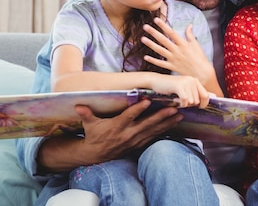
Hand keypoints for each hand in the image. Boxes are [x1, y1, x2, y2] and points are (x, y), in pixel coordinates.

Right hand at [38, 100, 181, 171]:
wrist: (96, 155)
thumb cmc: (94, 135)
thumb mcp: (89, 124)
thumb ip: (86, 113)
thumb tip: (77, 104)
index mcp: (116, 126)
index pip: (128, 116)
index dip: (138, 109)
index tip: (147, 101)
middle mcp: (128, 133)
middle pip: (147, 124)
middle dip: (161, 116)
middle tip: (174, 108)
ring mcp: (135, 140)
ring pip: (154, 130)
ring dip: (167, 123)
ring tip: (180, 115)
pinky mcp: (139, 144)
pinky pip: (154, 136)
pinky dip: (165, 130)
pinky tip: (174, 124)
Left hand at [142, 19, 222, 95]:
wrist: (202, 73)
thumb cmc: (200, 58)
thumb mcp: (196, 44)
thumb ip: (190, 35)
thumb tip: (189, 25)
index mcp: (183, 44)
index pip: (171, 32)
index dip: (163, 25)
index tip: (156, 20)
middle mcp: (176, 51)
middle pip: (163, 40)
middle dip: (153, 32)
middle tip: (145, 27)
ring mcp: (173, 59)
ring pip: (159, 51)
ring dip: (150, 44)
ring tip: (142, 39)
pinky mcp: (172, 67)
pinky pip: (160, 63)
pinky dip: (153, 60)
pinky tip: (146, 57)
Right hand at [149, 74, 210, 108]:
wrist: (156, 81)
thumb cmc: (170, 87)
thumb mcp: (186, 89)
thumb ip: (198, 92)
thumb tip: (214, 96)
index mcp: (195, 80)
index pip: (206, 96)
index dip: (203, 104)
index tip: (198, 107)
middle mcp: (192, 80)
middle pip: (198, 101)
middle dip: (190, 104)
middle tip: (182, 100)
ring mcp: (186, 82)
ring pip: (191, 102)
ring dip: (184, 104)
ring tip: (177, 98)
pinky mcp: (179, 86)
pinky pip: (185, 101)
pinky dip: (181, 104)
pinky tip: (176, 100)